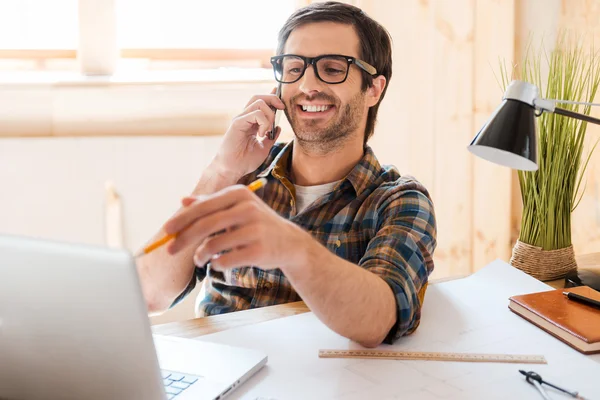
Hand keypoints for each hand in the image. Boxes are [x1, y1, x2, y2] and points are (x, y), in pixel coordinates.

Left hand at [163, 185, 310, 270]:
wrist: (289, 242)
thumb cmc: (256, 224)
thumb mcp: (236, 208)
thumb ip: (210, 204)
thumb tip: (183, 200)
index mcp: (239, 194)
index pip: (203, 207)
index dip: (182, 219)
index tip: (167, 230)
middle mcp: (248, 208)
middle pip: (205, 225)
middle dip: (183, 239)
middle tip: (170, 250)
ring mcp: (255, 229)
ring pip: (213, 245)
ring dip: (199, 255)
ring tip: (199, 259)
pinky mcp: (259, 250)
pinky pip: (225, 261)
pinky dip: (215, 264)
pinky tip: (217, 263)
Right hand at [211, 89, 284, 179]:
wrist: (232, 170)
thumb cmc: (245, 161)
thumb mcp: (264, 148)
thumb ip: (271, 137)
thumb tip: (278, 127)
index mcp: (250, 122)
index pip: (261, 103)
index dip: (272, 97)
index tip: (282, 102)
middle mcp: (245, 118)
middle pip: (259, 97)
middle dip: (274, 99)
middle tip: (282, 109)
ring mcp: (240, 119)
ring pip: (259, 102)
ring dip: (270, 115)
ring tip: (268, 131)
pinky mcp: (237, 123)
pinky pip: (255, 114)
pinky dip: (264, 123)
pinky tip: (262, 135)